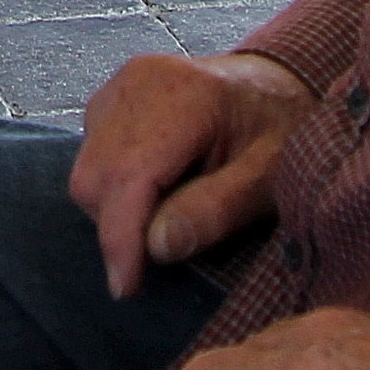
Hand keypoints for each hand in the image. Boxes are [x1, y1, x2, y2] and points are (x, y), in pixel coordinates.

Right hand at [67, 49, 310, 295]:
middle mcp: (139, 82)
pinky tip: (157, 188)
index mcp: (183, 95)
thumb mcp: (269, 178)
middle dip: (118, 228)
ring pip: (87, 171)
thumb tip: (156, 246)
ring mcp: (120, 86)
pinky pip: (91, 156)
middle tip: (163, 251)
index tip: (126, 287)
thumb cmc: (281, 131)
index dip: (121, 237)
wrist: (277, 84)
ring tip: (169, 212)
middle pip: (96, 175)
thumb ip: (217, 210)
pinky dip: (115, 187)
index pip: (128, 175)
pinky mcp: (111, 97)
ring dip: (116, 209)